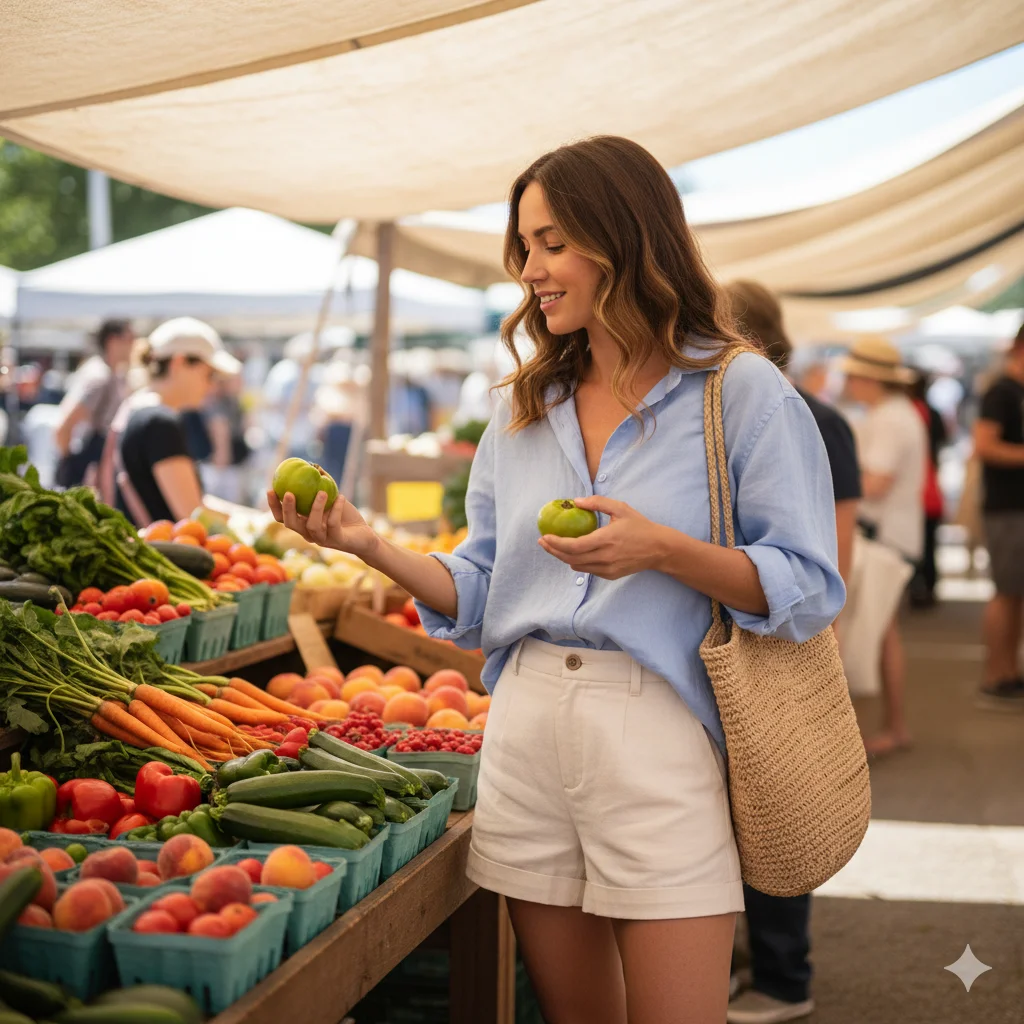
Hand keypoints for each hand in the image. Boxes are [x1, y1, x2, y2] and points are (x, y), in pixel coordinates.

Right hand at [267, 489, 379, 560]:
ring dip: (315, 508)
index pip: (282, 517)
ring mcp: (323, 539)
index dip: (274, 505)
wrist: (365, 535)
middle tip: (289, 493)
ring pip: (311, 526)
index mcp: (303, 523)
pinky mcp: (337, 541)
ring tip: (322, 492)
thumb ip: (322, 484)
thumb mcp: (333, 498)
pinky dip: (336, 510)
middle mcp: (309, 533)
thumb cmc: (345, 516)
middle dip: (287, 509)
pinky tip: (341, 497)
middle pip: (291, 524)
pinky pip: (333, 525)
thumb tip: (312, 465)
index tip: (270, 489)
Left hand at [538, 496, 664, 579]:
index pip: (573, 546)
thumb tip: (576, 501)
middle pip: (570, 558)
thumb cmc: (640, 526)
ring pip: (577, 566)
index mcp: (606, 540)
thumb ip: (597, 503)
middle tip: (543, 542)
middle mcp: (605, 557)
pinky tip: (574, 553)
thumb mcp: (620, 508)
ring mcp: (607, 568)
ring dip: (564, 557)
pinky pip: (588, 570)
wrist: (659, 549)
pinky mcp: (610, 575)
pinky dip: (578, 561)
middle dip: (553, 551)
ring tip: (555, 546)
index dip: (556, 543)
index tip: (545, 536)